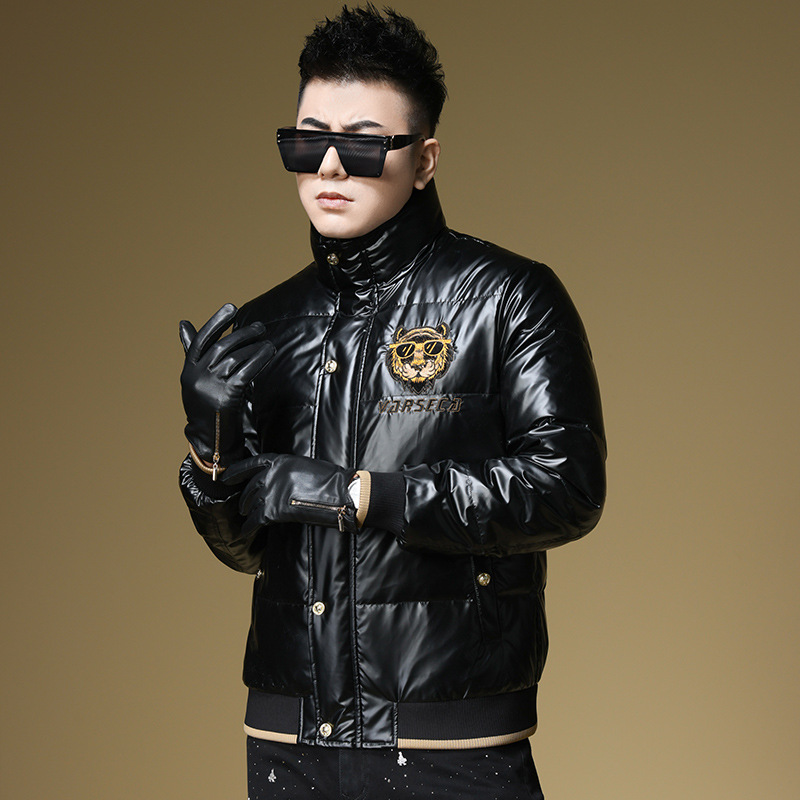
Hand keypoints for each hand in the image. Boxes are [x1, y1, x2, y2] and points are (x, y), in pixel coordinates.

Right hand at [179, 303, 274, 464]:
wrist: (210, 442)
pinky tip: (268, 352)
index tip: (231, 308)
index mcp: (188, 372)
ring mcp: (210, 387)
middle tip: (259, 328)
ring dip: (255, 346)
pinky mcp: (227, 396)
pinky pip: (247, 370)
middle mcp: (197, 377)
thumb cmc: (207, 409)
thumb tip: (183, 323)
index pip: (201, 341)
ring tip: (267, 342)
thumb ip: (195, 354)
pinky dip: (259, 358)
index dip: (216, 322)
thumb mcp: (196, 381)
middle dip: (243, 334)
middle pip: (222, 346)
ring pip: (236, 357)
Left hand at [223, 454, 357, 534]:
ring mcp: (271, 492)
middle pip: (249, 488)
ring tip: (247, 517)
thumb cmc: (327, 479)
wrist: (339, 492)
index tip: (226, 478)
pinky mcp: (274, 510)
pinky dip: (248, 527)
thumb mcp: (302, 465)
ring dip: (247, 512)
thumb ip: (285, 471)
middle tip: (242, 506)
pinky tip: (246, 531)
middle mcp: (271, 475)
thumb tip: (276, 480)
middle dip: (244, 499)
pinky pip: (255, 520)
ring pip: (250, 504)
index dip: (236, 472)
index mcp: (279, 461)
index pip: (250, 464)